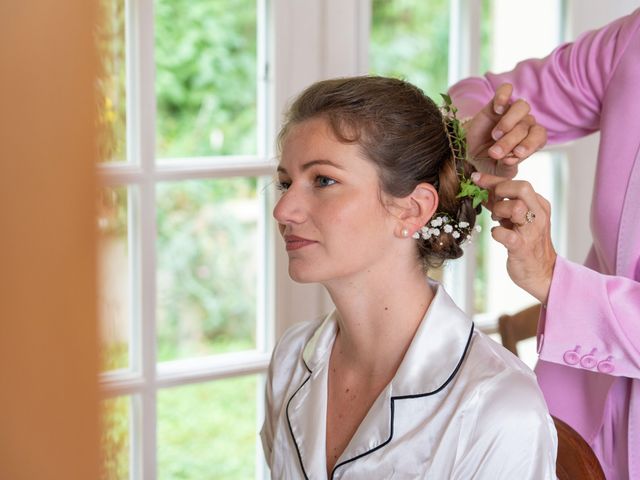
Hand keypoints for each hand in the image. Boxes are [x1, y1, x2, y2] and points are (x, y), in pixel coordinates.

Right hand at [464, 84, 547, 177]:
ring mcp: (511, 112)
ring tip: (495, 135)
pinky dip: (503, 96)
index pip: (539, 137)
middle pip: (526, 125)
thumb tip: (510, 160)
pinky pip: (506, 90)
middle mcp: (524, 124)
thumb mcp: (497, 172)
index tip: (516, 154)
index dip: (531, 144)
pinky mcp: (497, 103)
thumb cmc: (488, 162)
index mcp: (529, 140)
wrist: (468, 152)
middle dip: (511, 141)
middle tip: (495, 153)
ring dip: (509, 122)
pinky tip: (497, 108)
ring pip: (522, 107)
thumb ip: (506, 169)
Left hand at [471, 171, 556, 303]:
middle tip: (493, 203)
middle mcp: (539, 215)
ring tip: (497, 220)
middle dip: (501, 190)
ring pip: (515, 207)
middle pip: (522, 188)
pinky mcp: (522, 247)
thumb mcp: (517, 220)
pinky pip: (505, 234)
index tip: (476, 178)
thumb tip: (483, 189)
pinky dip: (496, 233)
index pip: (519, 183)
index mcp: (539, 205)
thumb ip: (503, 204)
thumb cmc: (526, 243)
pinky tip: (498, 235)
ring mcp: (532, 231)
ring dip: (499, 211)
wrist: (542, 273)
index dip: (494, 180)